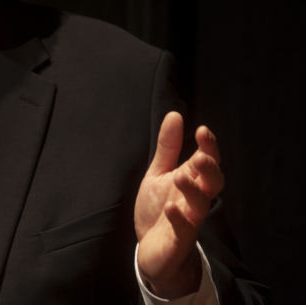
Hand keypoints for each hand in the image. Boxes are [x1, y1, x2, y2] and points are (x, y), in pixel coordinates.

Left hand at [134, 112, 223, 297]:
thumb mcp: (158, 174)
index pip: (207, 162)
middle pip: (213, 183)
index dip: (209, 147)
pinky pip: (183, 230)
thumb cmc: (159, 209)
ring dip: (192, 190)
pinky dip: (178, 219)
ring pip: (200, 205)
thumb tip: (175, 114)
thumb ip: (168, 148)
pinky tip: (170, 208)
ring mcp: (189, 220)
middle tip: (201, 157)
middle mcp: (195, 199)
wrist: (152, 250)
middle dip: (210, 169)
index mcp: (192, 181)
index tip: (202, 130)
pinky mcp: (178, 240)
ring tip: (179, 177)